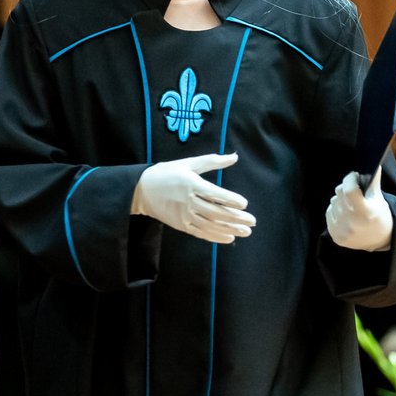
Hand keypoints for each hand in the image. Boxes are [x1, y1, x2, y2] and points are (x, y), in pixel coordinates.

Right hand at [130, 152, 253, 243]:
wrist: (142, 190)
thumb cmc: (167, 173)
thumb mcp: (188, 163)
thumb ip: (212, 161)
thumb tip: (234, 157)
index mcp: (191, 184)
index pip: (215, 194)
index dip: (231, 200)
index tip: (244, 204)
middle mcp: (189, 201)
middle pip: (216, 212)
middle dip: (236, 218)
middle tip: (252, 221)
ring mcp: (184, 215)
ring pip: (211, 225)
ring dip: (230, 230)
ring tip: (246, 232)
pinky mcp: (181, 225)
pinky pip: (201, 233)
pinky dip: (216, 237)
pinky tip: (229, 238)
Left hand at [326, 168, 392, 250]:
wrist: (380, 241)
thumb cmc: (381, 216)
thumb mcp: (379, 200)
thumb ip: (374, 183)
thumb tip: (375, 165)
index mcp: (364, 213)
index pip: (349, 189)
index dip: (350, 178)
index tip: (354, 175)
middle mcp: (351, 223)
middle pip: (340, 193)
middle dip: (346, 187)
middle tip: (354, 188)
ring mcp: (342, 230)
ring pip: (334, 201)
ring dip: (341, 199)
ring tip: (352, 204)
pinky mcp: (335, 236)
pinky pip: (329, 212)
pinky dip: (336, 209)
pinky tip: (346, 213)